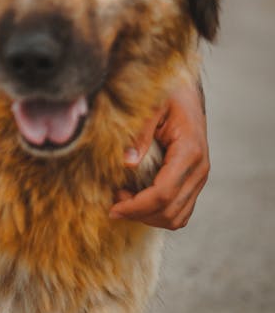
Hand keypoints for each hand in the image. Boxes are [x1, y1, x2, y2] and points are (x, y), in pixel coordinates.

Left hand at [109, 79, 208, 228]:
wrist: (187, 94)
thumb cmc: (168, 96)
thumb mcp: (152, 107)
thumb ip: (141, 134)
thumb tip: (128, 162)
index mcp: (189, 152)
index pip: (163, 193)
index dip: (136, 206)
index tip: (113, 208)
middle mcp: (199, 170)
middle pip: (170, 211)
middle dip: (139, 213)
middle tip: (115, 201)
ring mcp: (200, 178)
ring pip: (177, 218)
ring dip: (149, 217)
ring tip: (125, 200)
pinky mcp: (194, 182)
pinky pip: (180, 211)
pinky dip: (159, 214)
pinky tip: (139, 200)